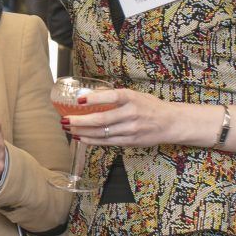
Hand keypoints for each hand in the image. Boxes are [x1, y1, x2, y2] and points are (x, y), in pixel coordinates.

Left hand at [62, 88, 178, 148]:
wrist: (170, 123)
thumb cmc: (150, 106)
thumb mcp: (135, 94)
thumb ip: (115, 95)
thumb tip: (90, 94)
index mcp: (132, 98)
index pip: (112, 96)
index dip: (95, 98)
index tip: (79, 100)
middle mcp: (131, 114)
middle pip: (102, 119)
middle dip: (80, 121)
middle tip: (65, 120)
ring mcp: (131, 129)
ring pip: (102, 133)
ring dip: (83, 132)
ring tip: (68, 129)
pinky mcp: (130, 141)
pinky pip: (107, 142)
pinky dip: (92, 141)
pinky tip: (81, 138)